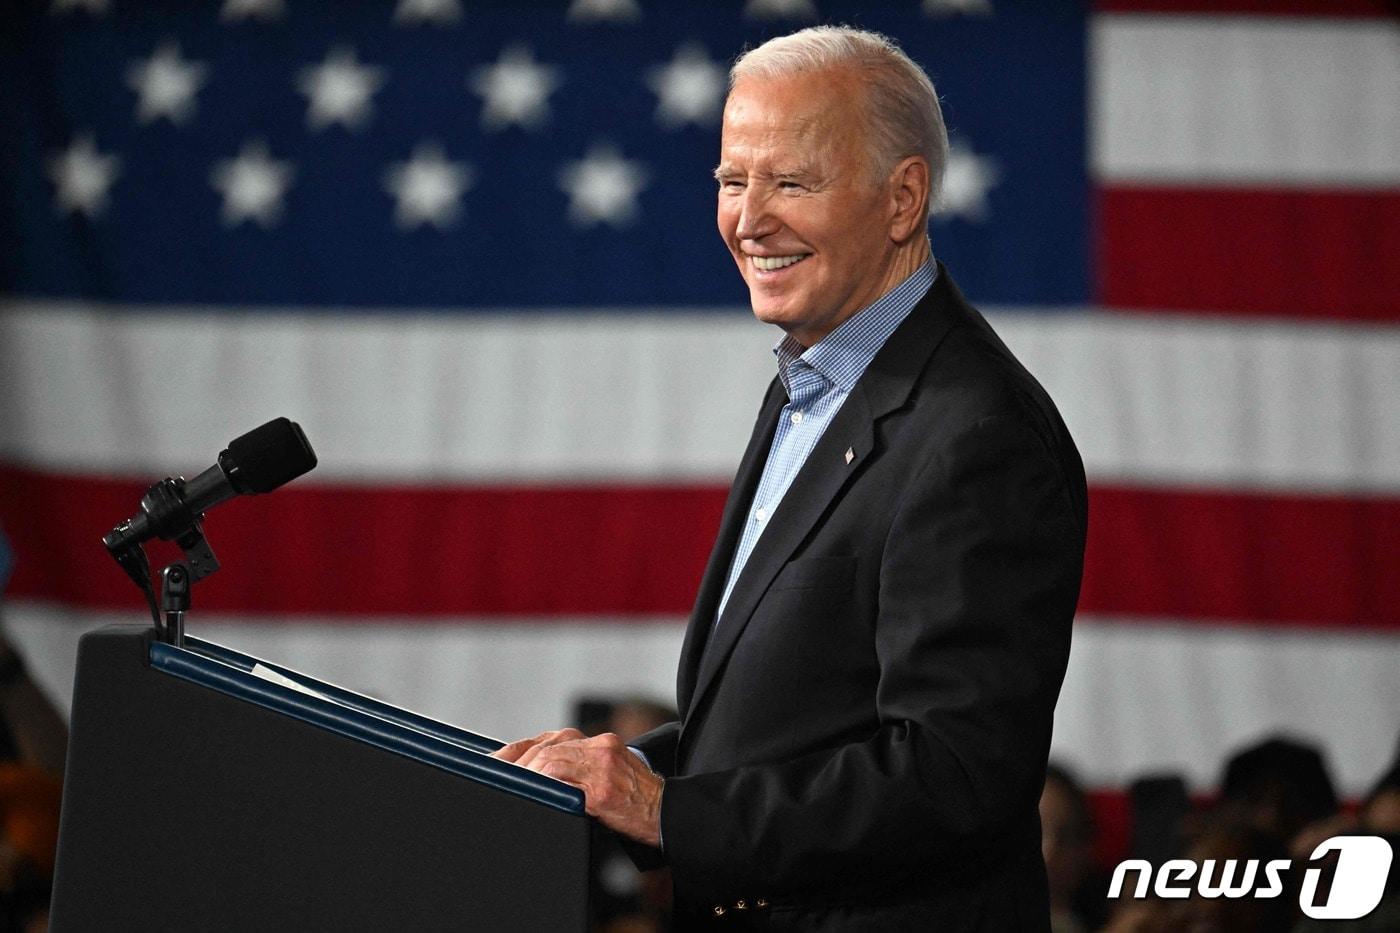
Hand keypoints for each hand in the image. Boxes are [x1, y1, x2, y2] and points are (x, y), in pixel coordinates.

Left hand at [493, 729, 662, 847]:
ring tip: (512, 788)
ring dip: (526, 775)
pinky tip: (534, 795)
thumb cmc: (637, 799)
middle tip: (498, 777)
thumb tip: (540, 773)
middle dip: (516, 763)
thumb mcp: (611, 772)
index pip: (550, 738)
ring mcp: (602, 767)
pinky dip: (543, 787)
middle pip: (546, 747)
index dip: (520, 749)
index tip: (498, 760)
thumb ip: (581, 767)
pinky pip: (563, 785)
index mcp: (601, 742)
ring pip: (551, 761)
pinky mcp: (602, 791)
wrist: (669, 815)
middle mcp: (601, 748)